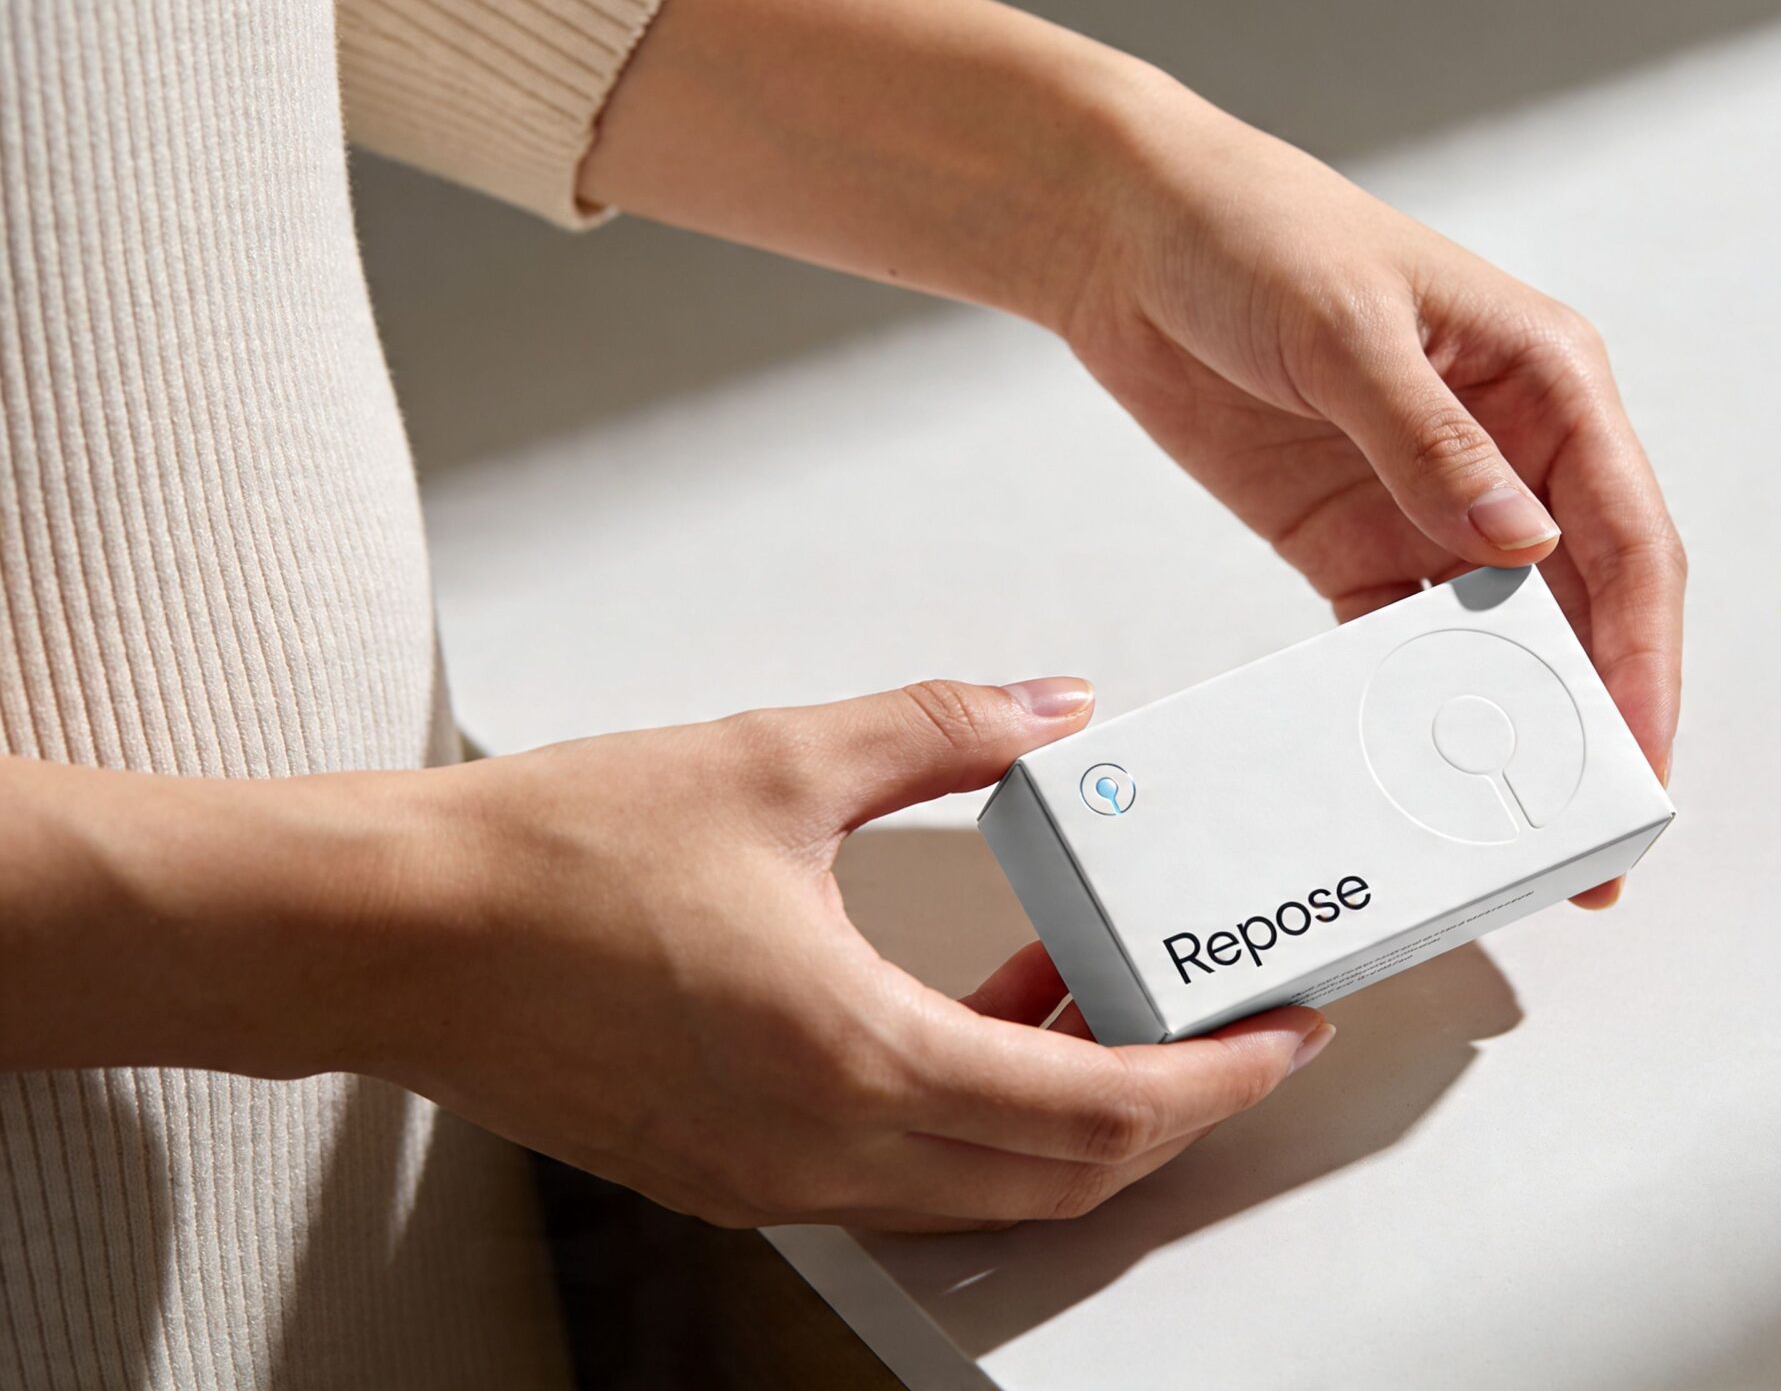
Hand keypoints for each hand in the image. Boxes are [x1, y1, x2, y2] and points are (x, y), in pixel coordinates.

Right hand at [363, 678, 1330, 1231]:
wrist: (384, 930)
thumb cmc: (545, 861)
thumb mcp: (779, 759)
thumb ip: (945, 728)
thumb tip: (1053, 708)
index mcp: (860, 1056)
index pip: (1102, 1109)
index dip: (1217, 1077)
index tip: (1282, 1035)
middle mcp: (827, 1147)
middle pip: (1064, 1175)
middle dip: (1168, 1106)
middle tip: (1220, 1022)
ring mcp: (775, 1177)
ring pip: (984, 1186)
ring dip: (1063, 1107)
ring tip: (1086, 986)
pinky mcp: (730, 1172)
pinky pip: (900, 1173)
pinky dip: (971, 1113)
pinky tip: (969, 1013)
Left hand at [577, 0, 1681, 904]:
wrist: (1125, 237)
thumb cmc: (1252, 233)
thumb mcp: (1346, 327)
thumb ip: (1430, 441)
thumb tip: (1520, 546)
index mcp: (1547, 381)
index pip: (1627, 537)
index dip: (1644, 653)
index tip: (1639, 752)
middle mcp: (1512, 451)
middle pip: (1584, 608)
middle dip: (1596, 721)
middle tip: (1597, 837)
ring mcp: (1436, 505)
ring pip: (1501, 641)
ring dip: (1510, 731)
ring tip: (1514, 835)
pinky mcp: (1357, 543)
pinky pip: (1402, 644)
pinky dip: (1411, 710)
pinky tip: (1413, 774)